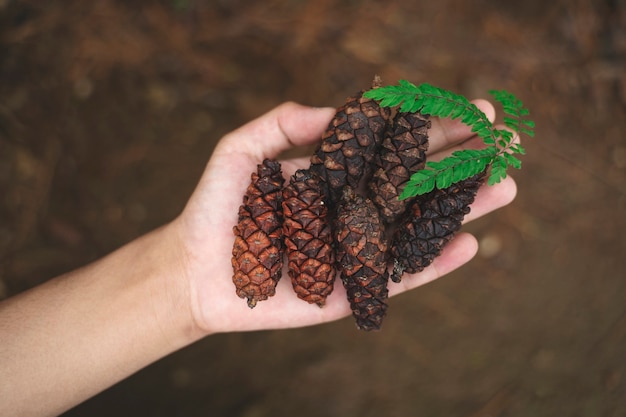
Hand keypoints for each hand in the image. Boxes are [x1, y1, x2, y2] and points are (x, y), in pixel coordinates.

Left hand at [174, 101, 516, 333]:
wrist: (195, 270)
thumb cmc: (215, 208)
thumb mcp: (240, 152)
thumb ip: (283, 123)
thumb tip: (336, 111)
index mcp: (335, 176)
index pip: (392, 148)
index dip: (432, 128)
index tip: (471, 109)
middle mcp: (352, 210)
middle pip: (416, 184)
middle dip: (461, 163)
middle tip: (505, 143)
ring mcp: (355, 250)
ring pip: (417, 228)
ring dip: (462, 209)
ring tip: (504, 187)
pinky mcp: (351, 289)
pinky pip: (397, 277)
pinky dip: (432, 264)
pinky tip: (468, 244)